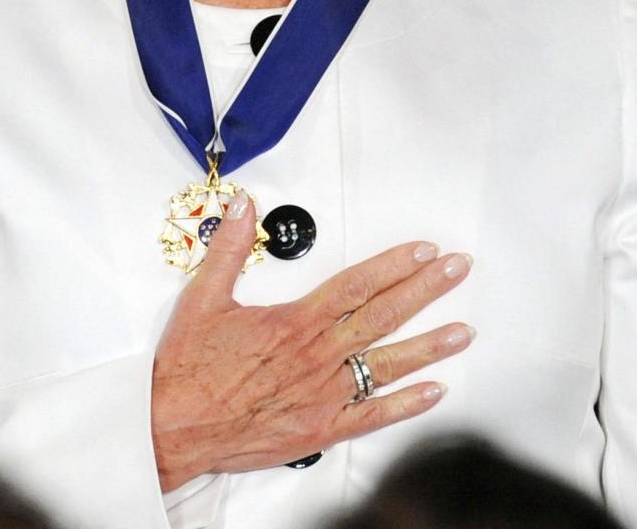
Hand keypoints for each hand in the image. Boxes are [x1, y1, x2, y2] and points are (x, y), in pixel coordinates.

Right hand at [151, 190, 472, 490]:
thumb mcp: (203, 296)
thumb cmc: (189, 367)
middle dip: (425, 290)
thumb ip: (230, 248)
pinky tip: (434, 393)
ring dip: (428, 346)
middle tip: (458, 270)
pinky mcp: (319, 430)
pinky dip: (405, 405)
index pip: (356, 284)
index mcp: (294, 321)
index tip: (424, 250)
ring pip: (386, 365)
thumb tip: (244, 205)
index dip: (394, 264)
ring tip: (463, 331)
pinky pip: (372, 417)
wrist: (173, 426)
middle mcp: (315, 355)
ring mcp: (322, 395)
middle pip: (382, 315)